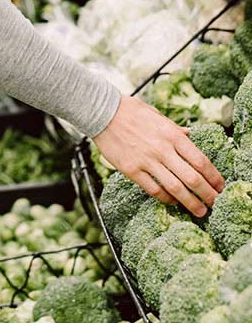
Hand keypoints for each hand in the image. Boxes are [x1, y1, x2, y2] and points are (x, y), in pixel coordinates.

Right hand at [93, 94, 225, 217]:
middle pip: (192, 178)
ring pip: (175, 188)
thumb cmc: (130, 111)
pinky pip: (154, 190)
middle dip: (207, 194)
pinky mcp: (132, 170)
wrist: (102, 111)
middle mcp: (162, 149)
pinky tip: (173, 202)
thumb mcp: (158, 115)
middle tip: (215, 203)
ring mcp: (147, 161)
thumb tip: (189, 135)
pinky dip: (167, 199)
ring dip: (191, 203)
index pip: (200, 161)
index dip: (214, 177)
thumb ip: (175, 129)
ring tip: (199, 211)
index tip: (220, 186)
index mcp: (172, 134)